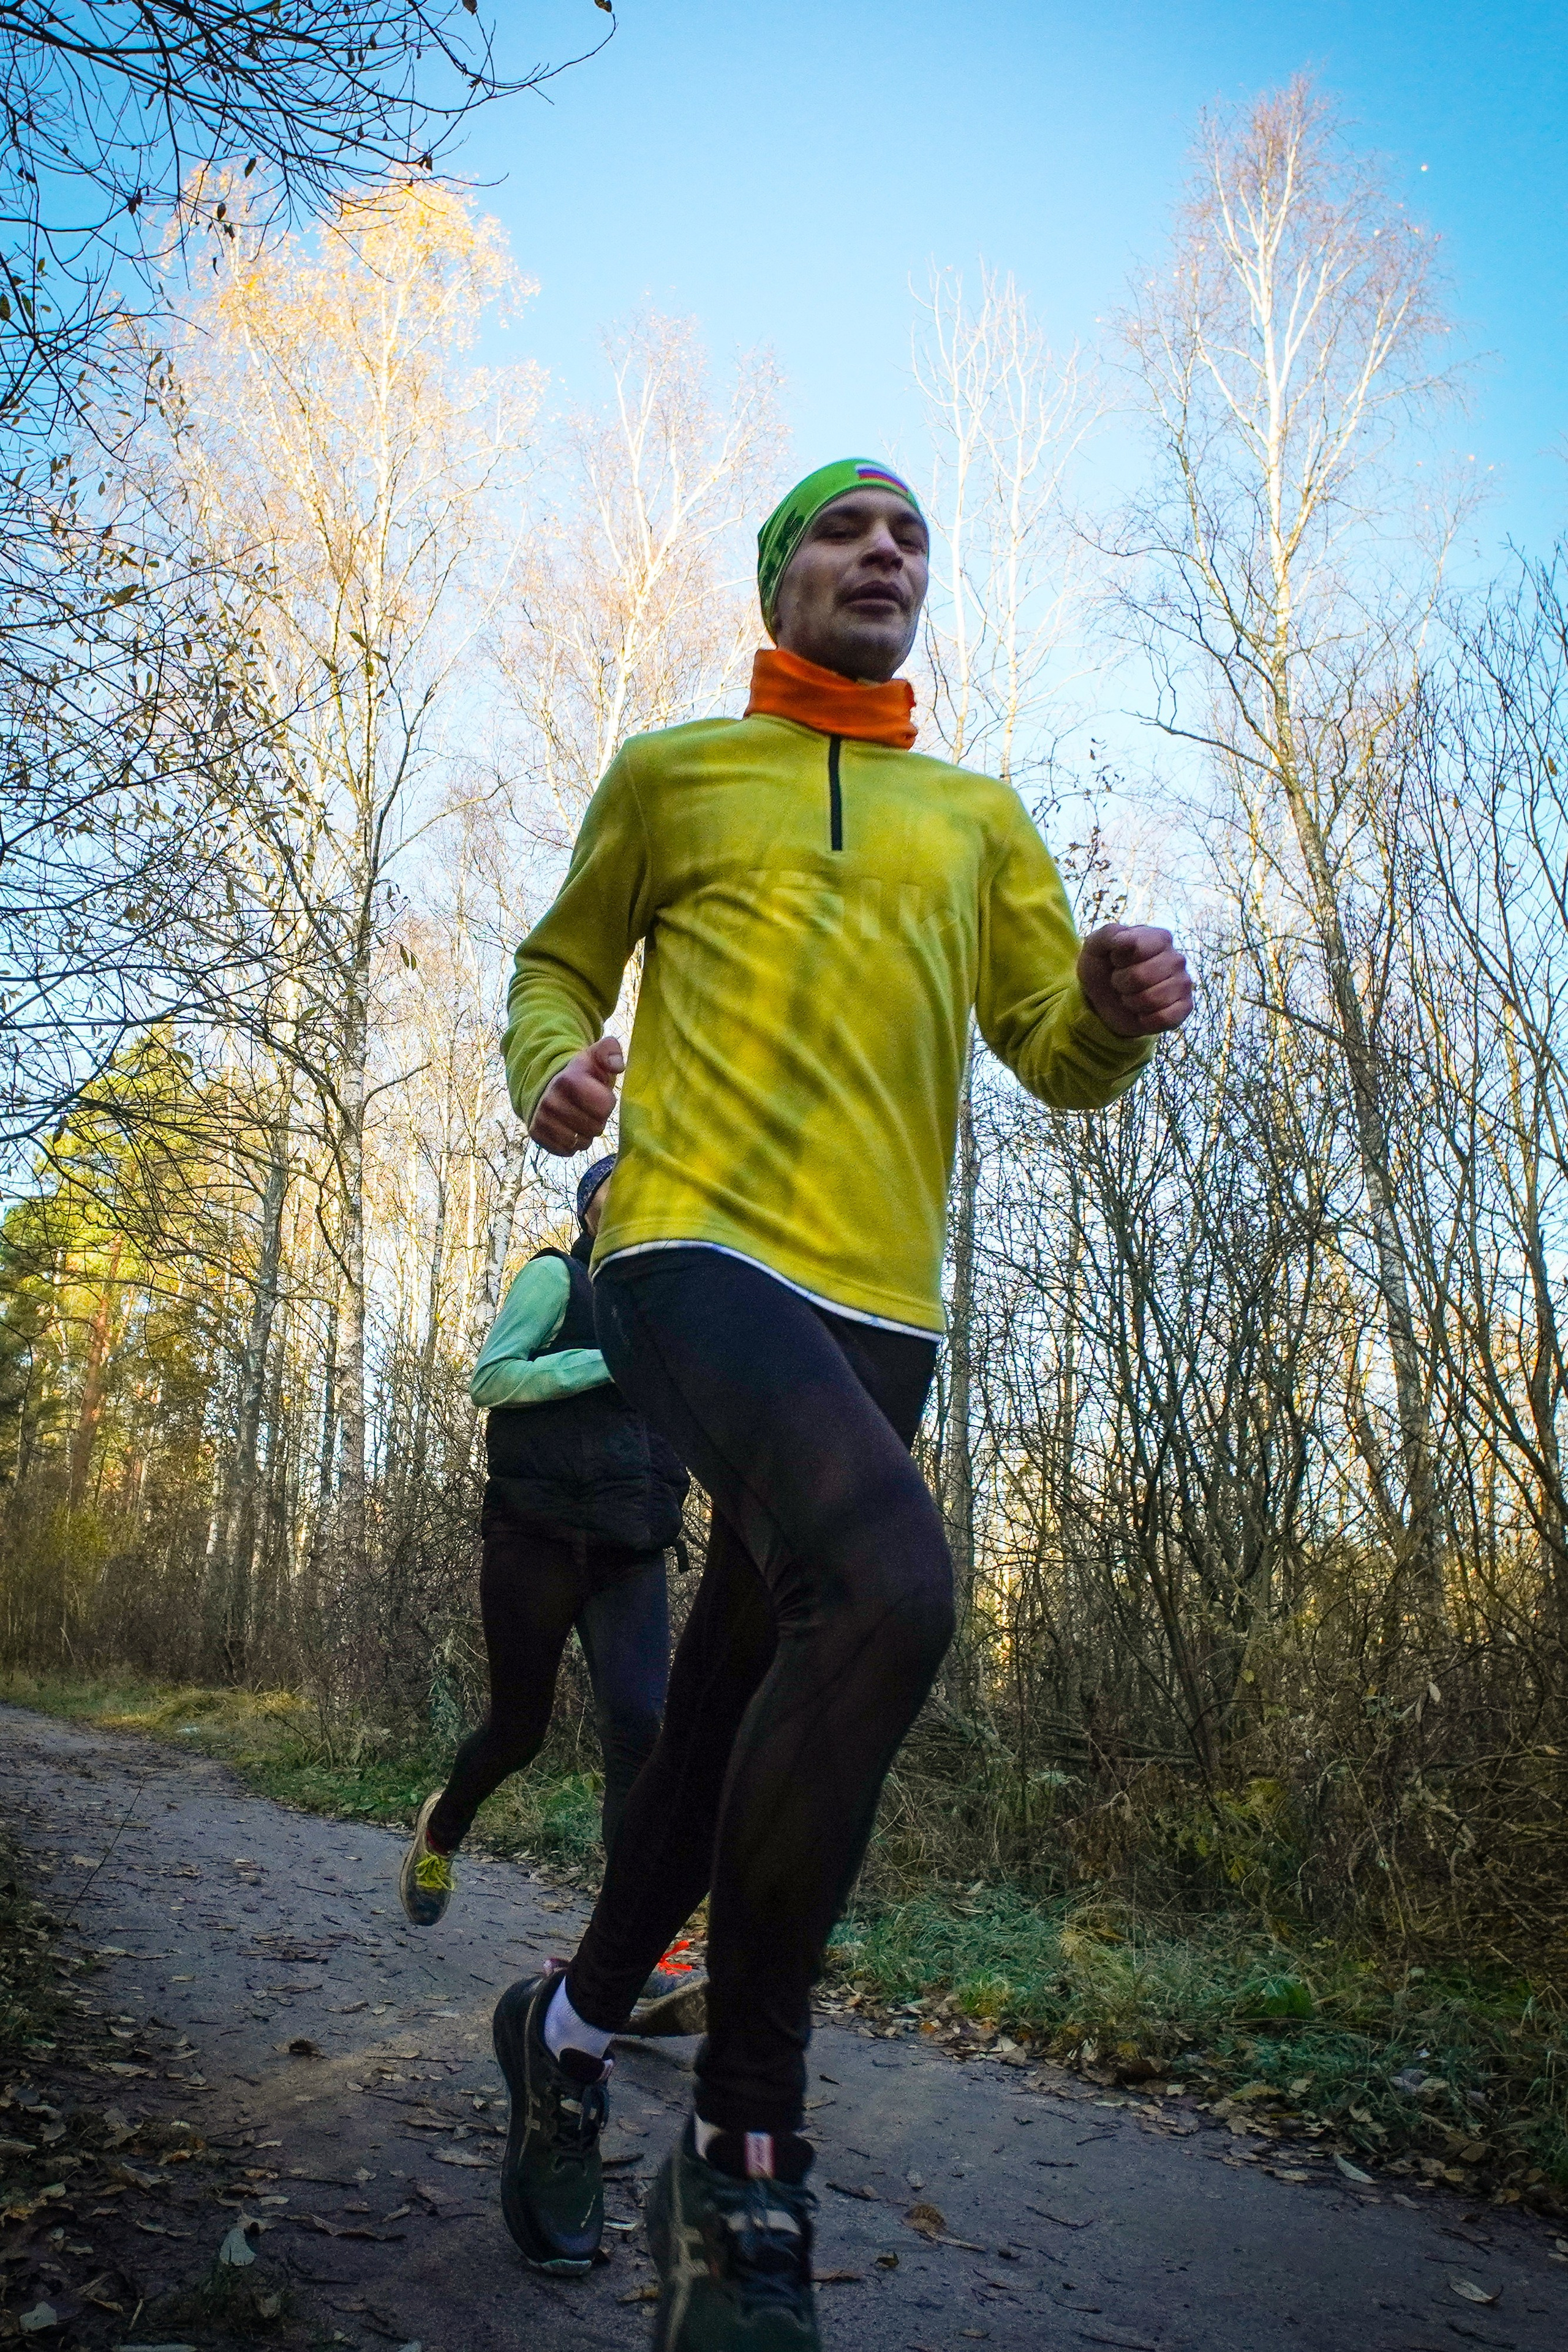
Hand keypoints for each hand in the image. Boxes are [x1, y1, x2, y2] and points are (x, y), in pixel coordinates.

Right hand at [529, 1035, 624, 1155]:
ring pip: (582, 1143)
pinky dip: (573, 1144)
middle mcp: (551, 1101)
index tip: (599, 1094)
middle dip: (598, 1119)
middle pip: (595, 1128)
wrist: (549, 1086)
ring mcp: (542, 1119)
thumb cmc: (581, 1074)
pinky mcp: (537, 1135)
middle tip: (589, 1108)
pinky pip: (567, 1151)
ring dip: (586, 1134)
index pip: (604, 1107)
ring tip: (580, 1118)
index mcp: (568, 1080)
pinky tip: (570, 1128)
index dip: (607, 1102)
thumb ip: (610, 1052)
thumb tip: (617, 1066)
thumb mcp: (596, 1056)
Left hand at [1077, 923, 1192, 1038]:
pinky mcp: (1184, 1007)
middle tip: (1121, 982)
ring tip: (1131, 995)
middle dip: (1121, 983)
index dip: (1117, 958)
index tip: (1115, 960)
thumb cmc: (1105, 967)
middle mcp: (1176, 958)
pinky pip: (1164, 1018)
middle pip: (1141, 976)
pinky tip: (1143, 1013)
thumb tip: (1126, 939)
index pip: (1136, 947)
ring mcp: (1183, 983)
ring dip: (1131, 1002)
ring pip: (1151, 999)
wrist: (1106, 999)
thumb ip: (1109, 934)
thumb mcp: (1096, 945)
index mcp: (1160, 938)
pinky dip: (1146, 1020)